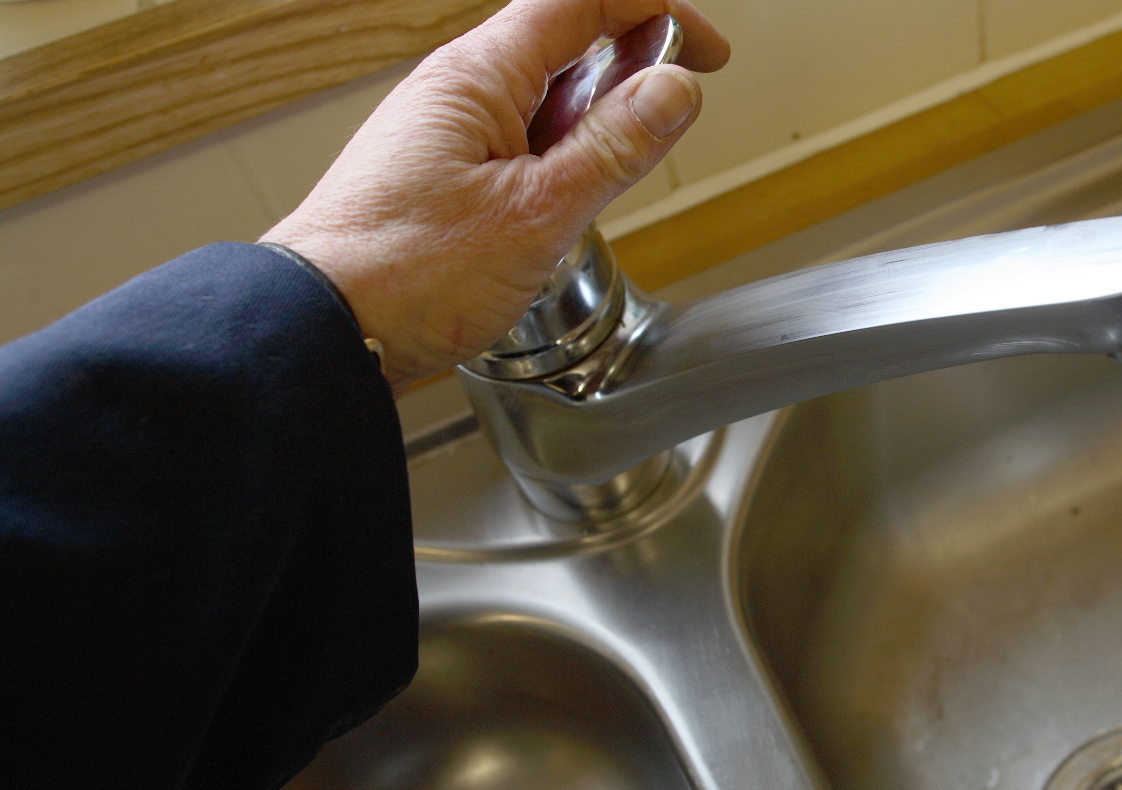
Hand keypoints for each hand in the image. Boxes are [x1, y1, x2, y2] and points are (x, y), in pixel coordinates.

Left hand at [260, 0, 729, 391]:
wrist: (323, 332)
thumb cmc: (402, 273)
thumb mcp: (537, 213)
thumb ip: (613, 148)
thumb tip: (675, 89)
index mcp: (478, 76)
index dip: (654, 9)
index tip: (705, 51)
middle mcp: (458, 91)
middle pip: (565, 41)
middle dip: (629, 71)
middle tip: (665, 123)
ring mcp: (447, 133)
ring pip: (544, 99)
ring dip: (595, 126)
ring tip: (609, 184)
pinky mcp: (442, 177)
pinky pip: (518, 144)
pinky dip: (560, 162)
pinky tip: (567, 209)